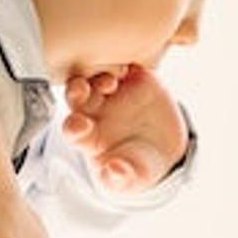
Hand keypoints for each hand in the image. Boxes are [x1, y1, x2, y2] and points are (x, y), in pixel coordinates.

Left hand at [63, 64, 187, 193]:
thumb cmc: (138, 166)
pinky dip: (128, 59)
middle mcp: (94, 108)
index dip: (73, 126)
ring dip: (100, 74)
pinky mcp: (134, 76)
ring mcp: (113, 90)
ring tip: (112, 82)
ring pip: (98, 74)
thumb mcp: (133, 178)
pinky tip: (133, 66)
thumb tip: (113, 172)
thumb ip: (121, 178)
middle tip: (81, 89)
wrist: (165, 146)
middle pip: (76, 95)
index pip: (72, 129)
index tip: (81, 126)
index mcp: (87, 135)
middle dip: (76, 91)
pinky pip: (127, 61)